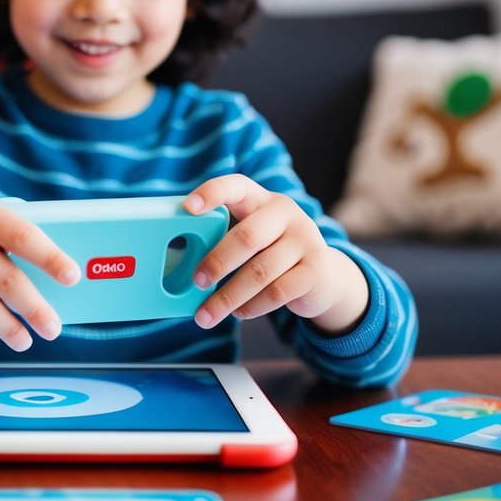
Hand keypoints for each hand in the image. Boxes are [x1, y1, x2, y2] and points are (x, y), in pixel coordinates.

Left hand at [184, 176, 368, 333]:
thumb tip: (177, 264)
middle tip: (196, 281)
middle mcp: (286, 213)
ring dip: (228, 297)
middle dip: (217, 262)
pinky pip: (277, 292)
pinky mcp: (316, 270)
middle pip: (248, 236)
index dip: (212, 193)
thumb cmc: (270, 252)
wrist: (323, 275)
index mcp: (260, 199)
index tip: (188, 208)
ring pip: (260, 272)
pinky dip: (252, 306)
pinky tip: (239, 312)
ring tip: (206, 314)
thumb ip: (223, 239)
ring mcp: (305, 240)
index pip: (236, 186)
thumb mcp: (251, 237)